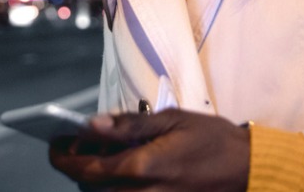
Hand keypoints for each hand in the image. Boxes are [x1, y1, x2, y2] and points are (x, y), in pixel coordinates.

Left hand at [49, 108, 249, 191]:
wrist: (249, 171)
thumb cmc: (214, 141)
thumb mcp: (172, 120)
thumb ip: (129, 125)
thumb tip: (92, 124)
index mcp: (143, 168)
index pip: (87, 169)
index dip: (63, 158)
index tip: (54, 145)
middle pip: (91, 189)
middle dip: (77, 168)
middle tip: (77, 146)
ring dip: (96, 181)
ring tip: (101, 159)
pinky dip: (116, 190)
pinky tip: (122, 175)